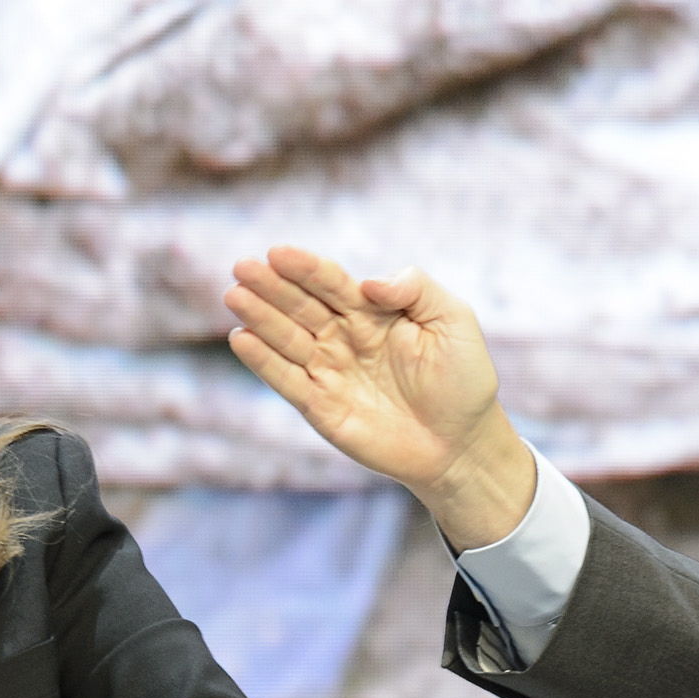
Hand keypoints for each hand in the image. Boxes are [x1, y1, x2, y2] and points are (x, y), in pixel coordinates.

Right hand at [222, 244, 536, 548]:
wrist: (462, 444)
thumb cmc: (463, 379)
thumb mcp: (453, 320)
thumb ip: (416, 288)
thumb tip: (368, 283)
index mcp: (372, 311)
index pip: (331, 282)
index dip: (304, 267)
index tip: (279, 253)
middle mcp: (344, 337)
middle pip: (301, 306)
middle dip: (271, 286)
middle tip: (242, 267)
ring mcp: (330, 372)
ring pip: (287, 339)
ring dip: (259, 317)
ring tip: (235, 296)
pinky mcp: (321, 407)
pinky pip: (287, 380)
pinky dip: (264, 362)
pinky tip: (242, 340)